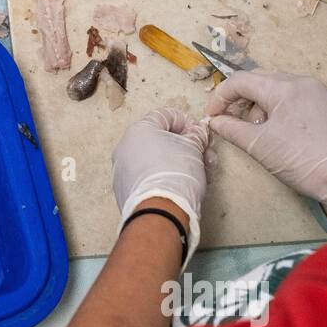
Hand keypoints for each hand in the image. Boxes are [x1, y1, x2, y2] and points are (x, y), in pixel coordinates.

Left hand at [112, 108, 209, 258]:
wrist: (159, 211)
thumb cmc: (176, 173)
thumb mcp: (194, 148)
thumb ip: (196, 135)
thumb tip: (197, 133)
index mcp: (139, 129)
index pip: (166, 115)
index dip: (187, 122)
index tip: (200, 134)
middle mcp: (126, 146)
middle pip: (160, 138)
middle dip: (186, 146)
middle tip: (204, 156)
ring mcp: (122, 168)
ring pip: (155, 158)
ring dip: (179, 162)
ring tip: (199, 174)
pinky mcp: (124, 188)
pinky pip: (147, 175)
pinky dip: (164, 175)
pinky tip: (180, 185)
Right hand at [206, 70, 326, 227]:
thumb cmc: (300, 160)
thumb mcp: (259, 146)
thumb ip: (231, 129)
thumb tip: (215, 121)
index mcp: (283, 87)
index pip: (240, 81)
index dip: (220, 97)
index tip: (213, 117)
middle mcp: (304, 82)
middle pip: (262, 80)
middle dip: (243, 99)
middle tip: (235, 122)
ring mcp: (324, 91)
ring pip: (284, 89)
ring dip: (265, 105)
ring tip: (264, 131)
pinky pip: (304, 98)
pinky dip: (288, 109)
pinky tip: (290, 132)